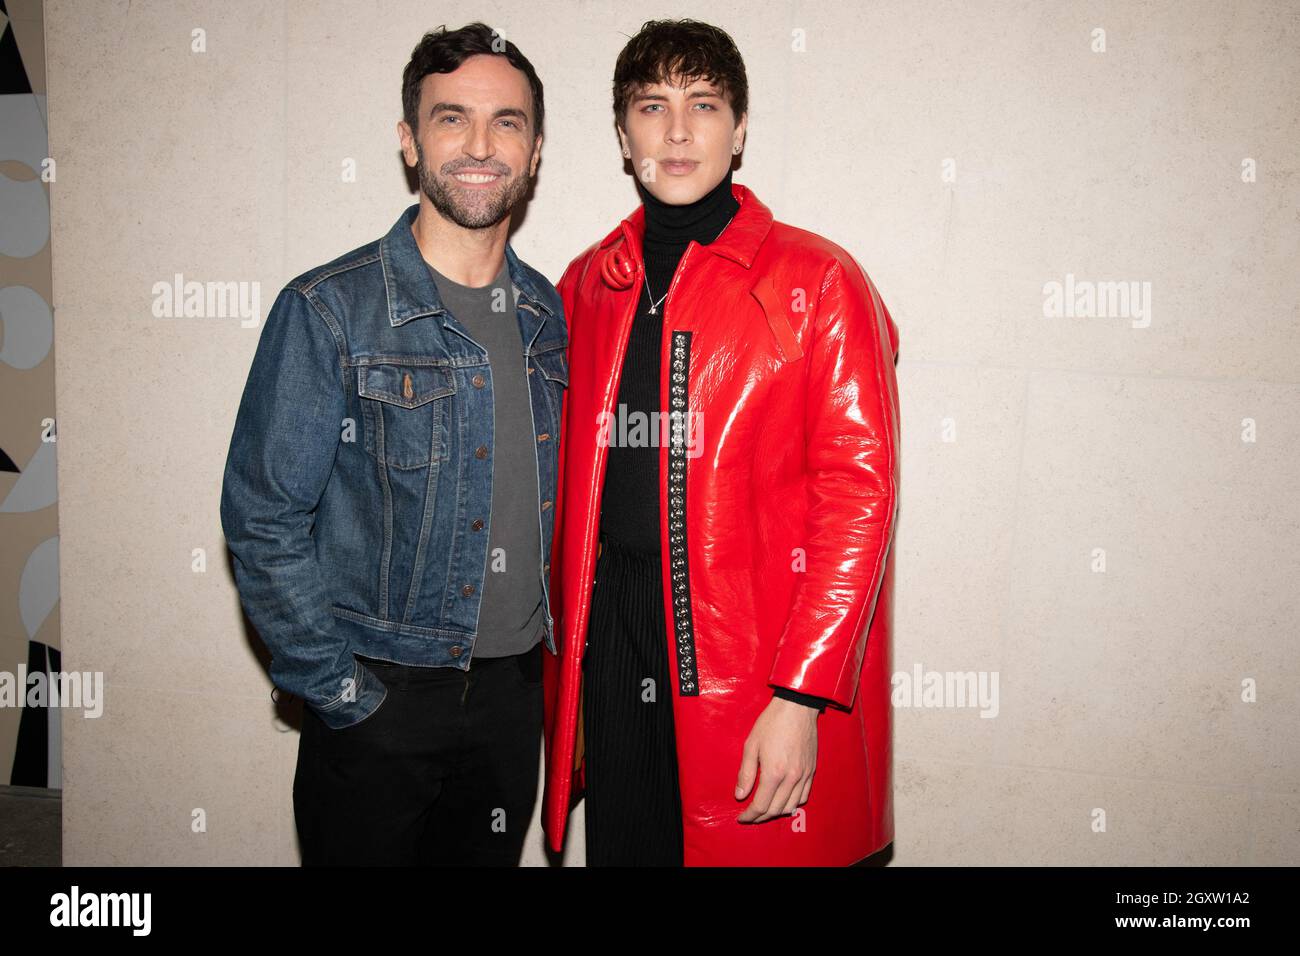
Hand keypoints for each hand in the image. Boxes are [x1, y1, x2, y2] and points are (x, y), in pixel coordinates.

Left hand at [734, 696, 818, 822]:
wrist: (797, 708)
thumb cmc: (771, 723)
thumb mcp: (751, 745)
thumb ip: (745, 773)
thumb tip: (740, 795)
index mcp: (774, 773)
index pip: (761, 805)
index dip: (750, 815)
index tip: (742, 817)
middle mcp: (791, 778)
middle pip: (776, 809)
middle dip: (760, 817)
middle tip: (750, 815)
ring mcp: (804, 775)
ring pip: (791, 806)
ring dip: (776, 812)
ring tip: (765, 809)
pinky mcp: (812, 771)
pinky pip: (803, 796)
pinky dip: (792, 803)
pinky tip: (783, 800)